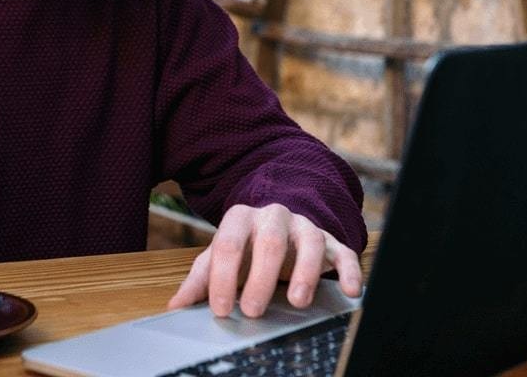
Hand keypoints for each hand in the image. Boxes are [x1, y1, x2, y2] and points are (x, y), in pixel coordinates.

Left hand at [166, 203, 362, 317]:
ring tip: (298, 302)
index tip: (220, 309)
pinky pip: (344, 251)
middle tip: (253, 311)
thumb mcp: (221, 259)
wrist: (281, 224)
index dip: (223, 277)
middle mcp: (274, 217)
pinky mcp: (331, 241)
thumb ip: (201, 279)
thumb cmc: (246, 248)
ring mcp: (305, 226)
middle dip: (261, 277)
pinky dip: (350, 270)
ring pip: (309, 241)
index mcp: (240, 218)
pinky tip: (351, 291)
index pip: (228, 244)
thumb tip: (175, 306)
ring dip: (305, 272)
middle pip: (269, 241)